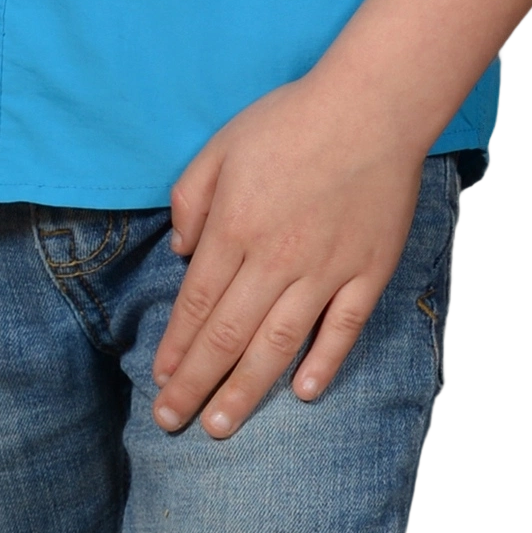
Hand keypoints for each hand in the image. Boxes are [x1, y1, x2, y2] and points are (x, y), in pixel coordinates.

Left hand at [149, 75, 426, 440]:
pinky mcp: (367, 272)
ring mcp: (326, 270)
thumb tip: (181, 251)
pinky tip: (304, 392)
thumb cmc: (291, 120)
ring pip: (278, 345)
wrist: (372, 106)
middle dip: (196, 385)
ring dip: (247, 391)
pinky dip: (323, 363)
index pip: (196, 305)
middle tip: (172, 423)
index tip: (159, 381)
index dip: (176, 349)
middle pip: (228, 336)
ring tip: (221, 426)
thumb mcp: (220, 146)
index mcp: (235, 228)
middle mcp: (276, 259)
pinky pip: (343, 329)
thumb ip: (191, 199)